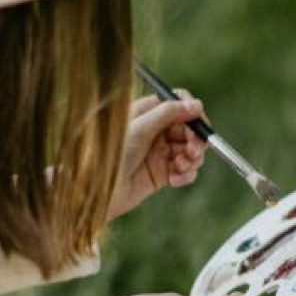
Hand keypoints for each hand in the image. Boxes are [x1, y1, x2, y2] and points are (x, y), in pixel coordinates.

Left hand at [108, 92, 207, 219]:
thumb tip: (197, 105)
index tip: (198, 123)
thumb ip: (168, 113)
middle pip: (189, 128)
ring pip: (190, 150)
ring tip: (181, 167)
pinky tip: (175, 180)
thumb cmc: (110, 155)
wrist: (97, 191)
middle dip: (196, 140)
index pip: (178, 104)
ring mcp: (159, 153)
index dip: (192, 113)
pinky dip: (186, 175)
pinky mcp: (162, 174)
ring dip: (192, 159)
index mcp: (147, 113)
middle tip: (193, 152)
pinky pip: (185, 171)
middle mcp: (155, 131)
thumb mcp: (140, 128)